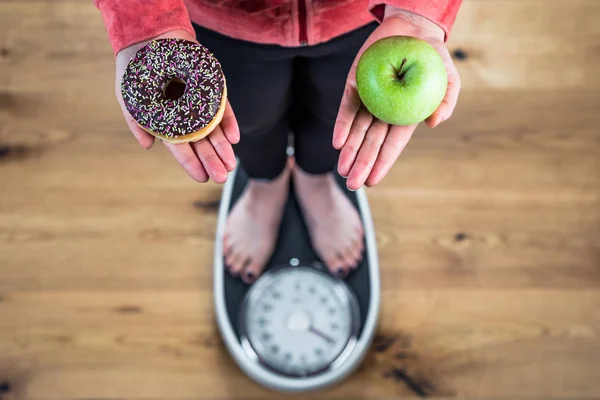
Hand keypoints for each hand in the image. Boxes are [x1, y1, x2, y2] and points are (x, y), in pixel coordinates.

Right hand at [115, 30, 238, 183]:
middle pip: (201, 142)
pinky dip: (229, 122)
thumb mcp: (130, 97)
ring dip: (223, 146)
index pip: (181, 147)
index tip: (202, 177)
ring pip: (214, 129)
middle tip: (221, 176)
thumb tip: (148, 146)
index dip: (191, 163)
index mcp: (168, 123)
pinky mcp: (212, 89)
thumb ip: (137, 122)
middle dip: (211, 160)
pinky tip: (234, 138)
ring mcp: (201, 103)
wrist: (148, 37)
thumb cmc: (136, 70)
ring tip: (230, 164)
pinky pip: (223, 108)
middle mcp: (186, 116)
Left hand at [333, 8, 460, 190]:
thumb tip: (434, 123)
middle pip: (371, 143)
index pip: (392, 145)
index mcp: (405, 116)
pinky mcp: (354, 86)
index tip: (373, 181)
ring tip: (342, 171)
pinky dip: (342, 125)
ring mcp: (368, 100)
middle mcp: (384, 112)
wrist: (412, 28)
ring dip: (349, 151)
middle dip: (362, 164)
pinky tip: (338, 143)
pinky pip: (347, 108)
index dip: (383, 163)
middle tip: (352, 184)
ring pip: (356, 131)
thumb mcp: (448, 78)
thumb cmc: (433, 58)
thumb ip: (447, 101)